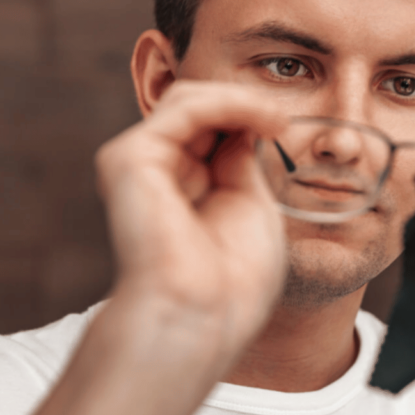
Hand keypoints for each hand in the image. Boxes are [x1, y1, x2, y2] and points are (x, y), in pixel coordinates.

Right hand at [94, 81, 288, 364]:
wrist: (206, 315)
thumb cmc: (233, 279)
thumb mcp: (250, 204)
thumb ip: (241, 160)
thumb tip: (245, 121)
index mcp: (184, 186)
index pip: (212, 128)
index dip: (248, 118)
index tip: (284, 127)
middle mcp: (158, 172)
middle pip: (199, 108)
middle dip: (244, 104)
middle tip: (281, 120)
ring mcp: (140, 164)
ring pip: (189, 99)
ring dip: (239, 99)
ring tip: (275, 119)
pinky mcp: (130, 159)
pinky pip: (185, 108)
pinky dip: (228, 103)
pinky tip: (260, 118)